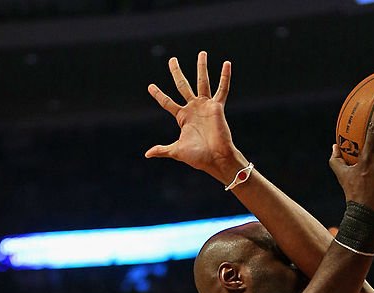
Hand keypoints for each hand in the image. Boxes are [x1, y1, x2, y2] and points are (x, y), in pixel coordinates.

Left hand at [145, 52, 246, 183]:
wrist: (216, 159)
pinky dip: (225, 77)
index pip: (167, 102)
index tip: (150, 86)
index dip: (159, 95)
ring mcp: (205, 106)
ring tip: (202, 53)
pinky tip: (226, 64)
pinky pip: (222, 89)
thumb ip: (163, 150)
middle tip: (172, 60)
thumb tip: (147, 154)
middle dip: (177, 72)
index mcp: (183, 117)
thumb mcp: (177, 151)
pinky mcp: (217, 107)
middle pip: (182, 85)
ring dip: (202, 67)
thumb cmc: (198, 157)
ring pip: (202, 82)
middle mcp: (193, 108)